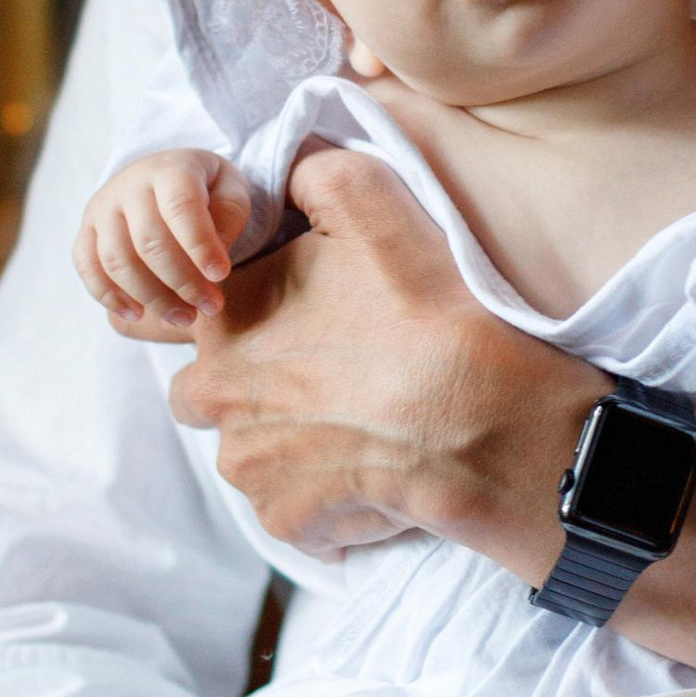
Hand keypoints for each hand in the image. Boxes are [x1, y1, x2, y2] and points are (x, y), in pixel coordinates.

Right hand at [75, 148, 252, 336]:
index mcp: (170, 168)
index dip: (200, 245)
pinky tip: (137, 315)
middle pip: (148, 241)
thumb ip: (228, 218)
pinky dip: (108, 295)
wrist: (166, 174)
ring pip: (117, 260)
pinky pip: (87, 265)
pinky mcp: (87, 229)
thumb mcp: (231, 190)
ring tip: (184, 317)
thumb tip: (210, 263)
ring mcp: (103, 207)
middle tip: (210, 307)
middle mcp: (129, 184)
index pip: (181, 206)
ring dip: (151, 297)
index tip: (221, 275)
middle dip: (182, 282)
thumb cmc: (206, 189)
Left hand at [169, 146, 594, 561]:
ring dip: (292, 445)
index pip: (211, 316)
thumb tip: (287, 174)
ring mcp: (250, 467)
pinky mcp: (289, 521)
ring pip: (253, 454)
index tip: (318, 323)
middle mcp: (217, 396)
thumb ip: (312, 175)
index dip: (265, 317)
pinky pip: (293, 511)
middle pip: (215, 392)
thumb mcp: (372, 202)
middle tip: (336, 378)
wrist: (484, 421)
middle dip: (260, 388)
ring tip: (364, 426)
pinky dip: (326, 499)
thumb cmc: (426, 312)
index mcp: (226, 320)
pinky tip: (376, 473)